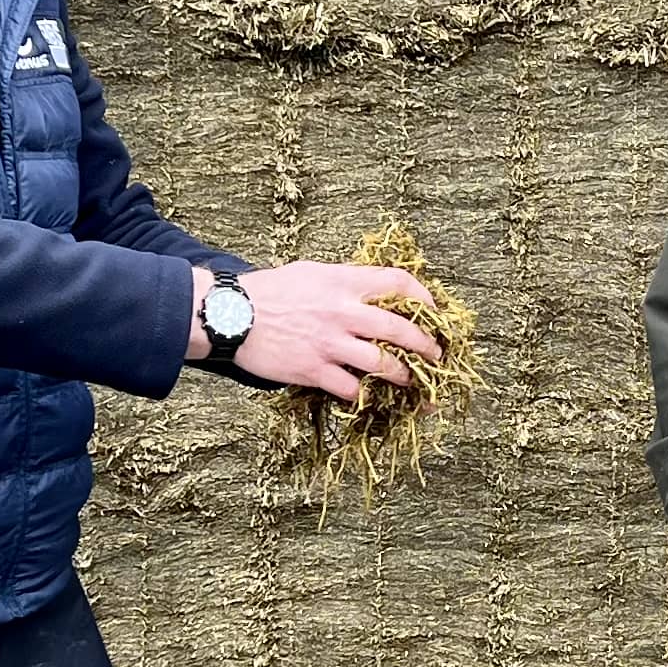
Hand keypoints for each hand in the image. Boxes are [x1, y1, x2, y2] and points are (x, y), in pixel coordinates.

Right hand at [225, 259, 444, 404]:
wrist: (231, 314)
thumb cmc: (268, 290)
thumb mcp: (310, 272)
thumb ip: (343, 280)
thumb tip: (369, 286)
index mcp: (343, 283)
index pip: (397, 282)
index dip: (423, 295)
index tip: (433, 309)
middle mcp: (343, 312)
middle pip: (400, 328)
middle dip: (426, 344)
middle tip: (436, 354)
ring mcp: (330, 343)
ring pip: (383, 363)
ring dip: (404, 374)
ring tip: (411, 380)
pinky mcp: (314, 370)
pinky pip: (350, 387)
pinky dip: (362, 393)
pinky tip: (365, 394)